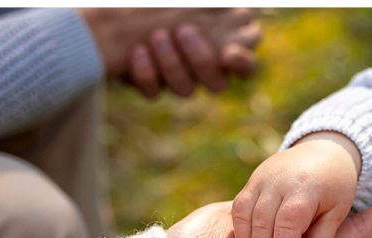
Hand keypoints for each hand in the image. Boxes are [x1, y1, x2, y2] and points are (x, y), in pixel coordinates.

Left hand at [127, 10, 260, 97]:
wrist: (125, 8)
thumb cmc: (167, 0)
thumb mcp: (191, 1)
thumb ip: (212, 8)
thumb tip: (230, 9)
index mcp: (223, 45)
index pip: (246, 68)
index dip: (241, 65)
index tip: (229, 53)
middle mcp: (203, 71)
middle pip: (216, 85)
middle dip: (201, 60)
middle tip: (185, 30)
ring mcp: (179, 79)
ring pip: (185, 91)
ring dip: (172, 65)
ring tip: (158, 35)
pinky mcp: (152, 84)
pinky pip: (153, 93)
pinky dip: (146, 74)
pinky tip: (139, 51)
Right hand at [232, 131, 361, 237]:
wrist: (323, 150)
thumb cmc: (335, 187)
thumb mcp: (337, 213)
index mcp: (305, 189)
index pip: (287, 224)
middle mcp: (278, 181)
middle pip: (262, 222)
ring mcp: (261, 179)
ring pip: (245, 215)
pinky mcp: (251, 181)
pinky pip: (239, 209)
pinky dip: (241, 232)